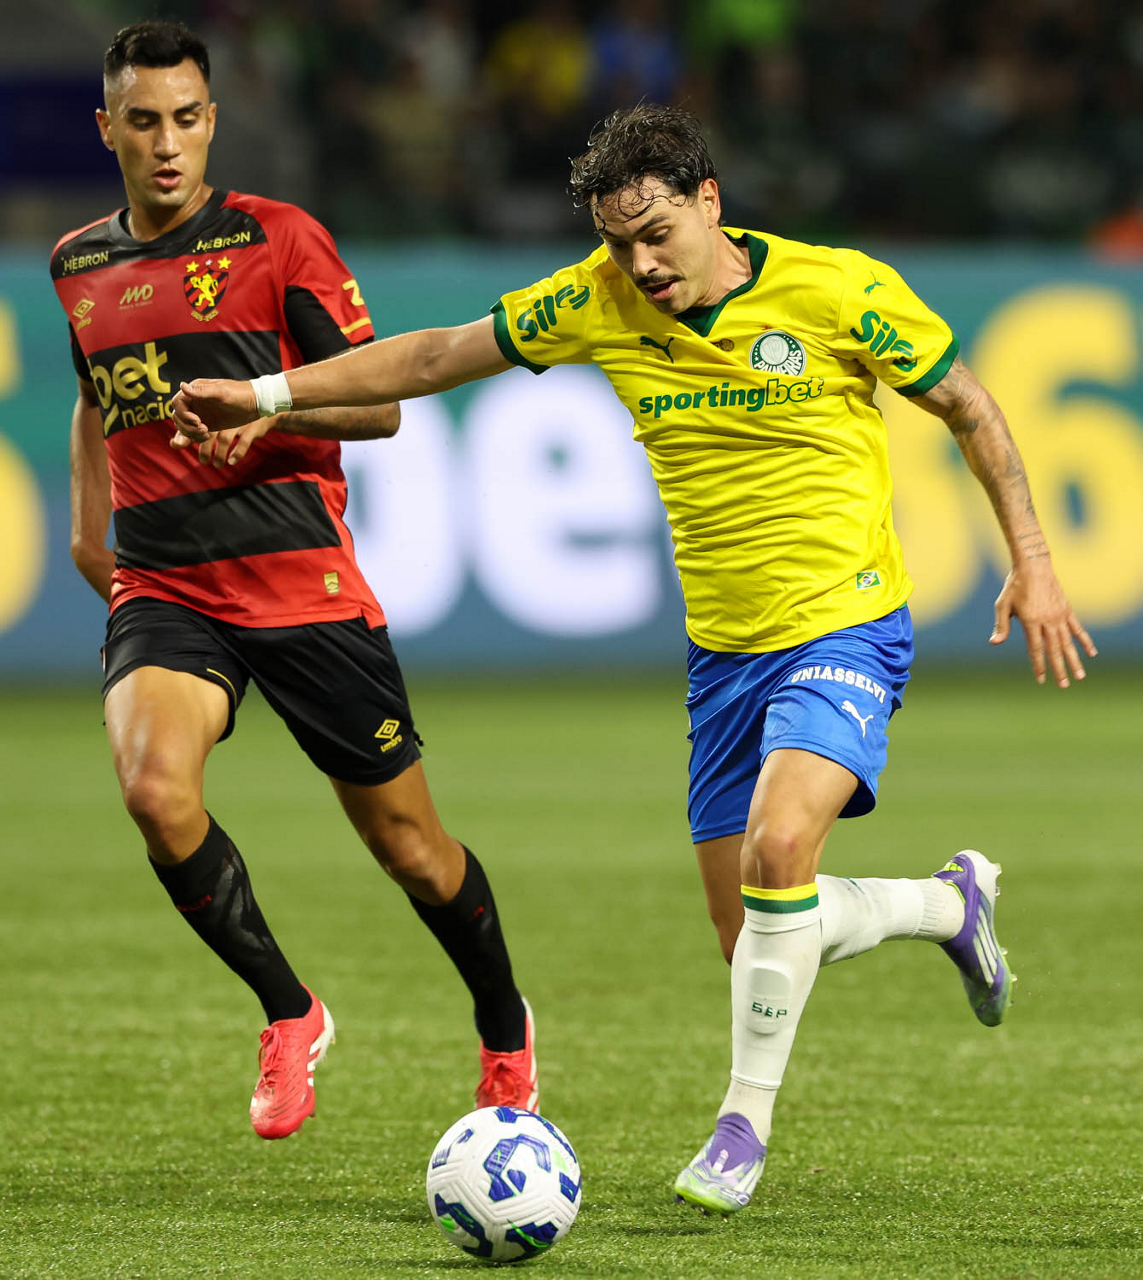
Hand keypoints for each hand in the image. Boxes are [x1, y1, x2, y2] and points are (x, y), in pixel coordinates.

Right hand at [171, 378, 257, 438]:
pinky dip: (195, 437)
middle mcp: (195, 401)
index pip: (177, 403)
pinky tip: (206, 437)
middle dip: (187, 426)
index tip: (197, 421)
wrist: (255, 404)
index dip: (183, 414)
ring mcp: (200, 413)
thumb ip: (202, 391)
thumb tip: (182, 385)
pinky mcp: (207, 424)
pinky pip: (193, 433)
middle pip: (178, 416)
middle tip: (204, 430)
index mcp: (195, 390)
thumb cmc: (240, 394)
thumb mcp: (222, 392)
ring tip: (206, 434)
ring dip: (190, 433)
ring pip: (183, 426)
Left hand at [172, 418, 275, 466]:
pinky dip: (238, 453)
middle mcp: (224, 414)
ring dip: (220, 454)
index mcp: (210, 410)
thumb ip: (190, 432)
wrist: (259, 406)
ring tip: (218, 465)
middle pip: (210, 433)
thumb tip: (173, 444)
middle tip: (204, 461)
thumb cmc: (229, 415)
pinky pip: (244, 442)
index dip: (191, 434)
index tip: (193, 444)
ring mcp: (238, 421)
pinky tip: (232, 461)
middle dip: (204, 448)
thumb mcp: (210, 422)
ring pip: (224, 439)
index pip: (194, 422)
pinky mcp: (252, 428)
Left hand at [990, 561, 1096, 687]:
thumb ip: (1001, 625)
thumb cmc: (1014, 586)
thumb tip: (995, 643)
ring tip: (1080, 676)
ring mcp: (1060, 616)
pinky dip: (1084, 641)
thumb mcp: (1002, 605)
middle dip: (1059, 669)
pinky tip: (1091, 653)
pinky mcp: (1067, 610)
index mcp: (1031, 621)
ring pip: (1069, 643)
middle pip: (1055, 650)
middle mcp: (1048, 621)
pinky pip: (1078, 629)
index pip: (1036, 649)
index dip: (1039, 666)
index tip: (1041, 680)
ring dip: (1074, 660)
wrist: (1034, 566)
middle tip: (1064, 686)